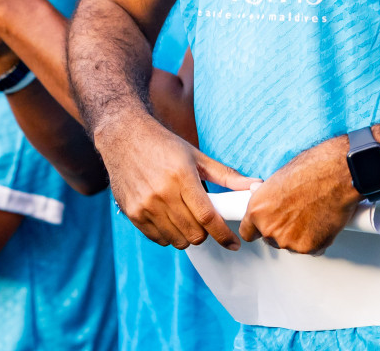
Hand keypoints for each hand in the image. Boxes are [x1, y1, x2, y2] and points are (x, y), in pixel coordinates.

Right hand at [93, 113, 254, 249]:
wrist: (124, 137)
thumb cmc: (163, 144)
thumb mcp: (196, 155)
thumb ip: (227, 175)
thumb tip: (255, 185)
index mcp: (182, 177)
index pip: (208, 217)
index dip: (224, 235)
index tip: (234, 243)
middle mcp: (162, 193)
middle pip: (194, 234)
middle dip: (206, 234)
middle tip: (206, 222)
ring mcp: (145, 205)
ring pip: (177, 240)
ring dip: (188, 236)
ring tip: (187, 219)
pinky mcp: (132, 213)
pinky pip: (158, 239)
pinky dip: (169, 235)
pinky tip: (170, 219)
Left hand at [239, 136, 358, 254]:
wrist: (337, 175)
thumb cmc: (311, 170)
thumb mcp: (279, 178)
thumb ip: (266, 194)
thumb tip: (260, 194)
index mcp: (257, 210)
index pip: (247, 232)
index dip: (258, 228)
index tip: (263, 226)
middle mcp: (270, 228)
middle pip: (270, 239)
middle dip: (282, 230)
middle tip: (296, 213)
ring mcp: (289, 241)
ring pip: (291, 245)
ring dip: (299, 235)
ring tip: (312, 213)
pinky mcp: (310, 248)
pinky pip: (311, 248)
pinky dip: (317, 239)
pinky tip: (322, 220)